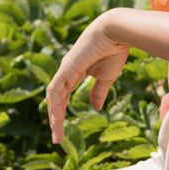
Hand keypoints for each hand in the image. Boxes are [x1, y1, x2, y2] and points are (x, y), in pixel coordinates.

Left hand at [46, 12, 129, 142]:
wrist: (115, 32)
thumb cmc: (112, 51)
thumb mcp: (106, 77)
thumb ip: (98, 92)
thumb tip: (95, 108)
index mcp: (73, 72)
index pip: (62, 96)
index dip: (61, 112)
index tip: (61, 130)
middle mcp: (65, 71)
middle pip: (54, 98)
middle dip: (55, 118)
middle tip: (57, 137)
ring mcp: (64, 69)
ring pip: (53, 96)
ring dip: (54, 116)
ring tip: (57, 134)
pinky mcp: (67, 68)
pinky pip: (56, 90)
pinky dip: (55, 105)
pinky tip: (57, 118)